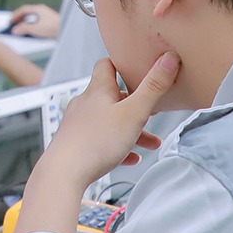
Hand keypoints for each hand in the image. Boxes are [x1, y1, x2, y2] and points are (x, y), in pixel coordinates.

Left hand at [0, 55, 178, 232]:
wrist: (62, 174)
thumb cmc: (97, 142)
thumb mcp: (134, 113)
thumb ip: (153, 87)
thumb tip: (169, 59)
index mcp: (98, 91)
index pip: (107, 65)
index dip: (123, 64)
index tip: (139, 68)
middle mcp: (85, 104)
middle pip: (114, 98)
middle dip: (136, 106)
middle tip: (153, 112)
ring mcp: (78, 124)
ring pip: (110, 122)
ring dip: (131, 131)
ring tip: (152, 144)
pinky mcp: (75, 144)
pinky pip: (100, 142)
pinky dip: (118, 147)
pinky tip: (130, 159)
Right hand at [8, 4, 60, 38]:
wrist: (67, 30)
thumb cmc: (54, 28)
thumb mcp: (36, 29)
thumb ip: (24, 29)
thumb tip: (15, 30)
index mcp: (38, 9)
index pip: (24, 9)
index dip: (15, 15)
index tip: (10, 21)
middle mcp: (42, 11)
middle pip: (28, 13)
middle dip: (19, 18)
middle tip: (13, 24)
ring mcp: (46, 16)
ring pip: (32, 17)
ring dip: (25, 22)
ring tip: (20, 28)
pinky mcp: (49, 22)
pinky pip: (37, 21)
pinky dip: (30, 25)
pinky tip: (29, 31)